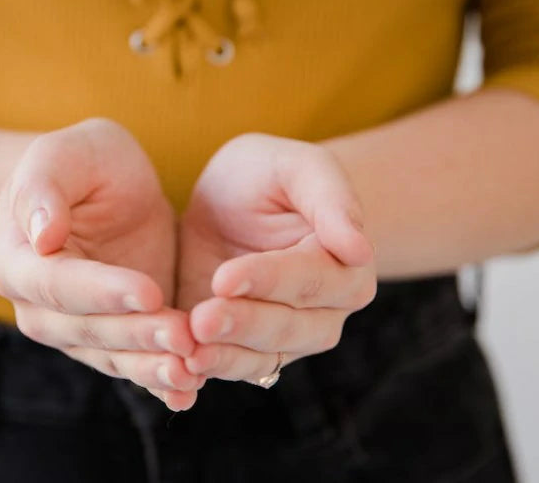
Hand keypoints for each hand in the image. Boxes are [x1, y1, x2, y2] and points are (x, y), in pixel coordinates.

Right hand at [0, 118, 202, 410]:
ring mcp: (76, 331)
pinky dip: (158, 384)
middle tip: (184, 335)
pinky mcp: (114, 340)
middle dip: (136, 335)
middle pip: (86, 330)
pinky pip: (132, 366)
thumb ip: (43, 189)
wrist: (106, 186)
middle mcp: (39, 308)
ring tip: (192, 371)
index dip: (102, 291)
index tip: (149, 291)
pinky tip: (187, 394)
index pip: (59, 285)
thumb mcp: (64, 154)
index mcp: (17, 262)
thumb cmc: (81, 161)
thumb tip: (42, 236)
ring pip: (111, 357)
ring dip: (150, 367)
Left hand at [177, 134, 376, 384]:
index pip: (309, 278)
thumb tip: (359, 248)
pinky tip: (178, 370)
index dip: (268, 280)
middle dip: (244, 325)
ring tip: (188, 352)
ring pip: (262, 358)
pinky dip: (206, 373)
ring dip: (225, 358)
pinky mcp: (244, 350)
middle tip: (202, 320)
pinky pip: (231, 369)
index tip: (226, 278)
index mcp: (344, 267)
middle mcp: (323, 312)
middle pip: (289, 327)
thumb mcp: (296, 166)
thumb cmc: (269, 174)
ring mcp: (285, 339)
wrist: (230, 200)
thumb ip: (331, 198)